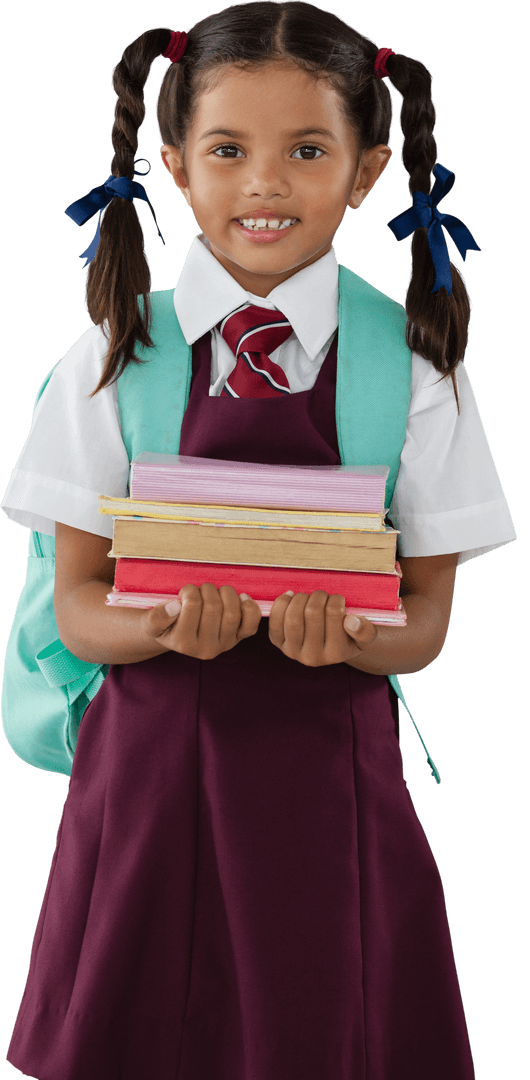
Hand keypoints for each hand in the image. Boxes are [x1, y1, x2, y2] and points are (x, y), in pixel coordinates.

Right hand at [141, 583, 261, 658]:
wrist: (177, 636)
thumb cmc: (164, 624)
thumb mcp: (151, 622)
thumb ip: (157, 617)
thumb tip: (175, 607)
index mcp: (184, 644)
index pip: (192, 605)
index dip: (189, 591)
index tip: (184, 594)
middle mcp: (206, 649)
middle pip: (214, 607)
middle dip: (206, 590)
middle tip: (199, 591)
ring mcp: (225, 644)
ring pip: (232, 612)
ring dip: (225, 593)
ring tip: (214, 593)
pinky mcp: (239, 638)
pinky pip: (251, 624)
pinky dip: (249, 606)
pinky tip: (240, 597)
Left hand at [268, 590, 377, 666]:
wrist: (329, 648)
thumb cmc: (349, 636)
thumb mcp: (365, 636)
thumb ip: (366, 630)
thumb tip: (351, 621)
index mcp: (336, 654)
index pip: (334, 613)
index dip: (336, 599)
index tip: (339, 601)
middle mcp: (313, 657)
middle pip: (312, 612)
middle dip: (319, 596)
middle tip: (324, 596)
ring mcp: (293, 651)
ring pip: (293, 616)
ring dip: (301, 598)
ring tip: (309, 598)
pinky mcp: (278, 643)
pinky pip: (275, 619)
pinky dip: (282, 602)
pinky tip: (292, 597)